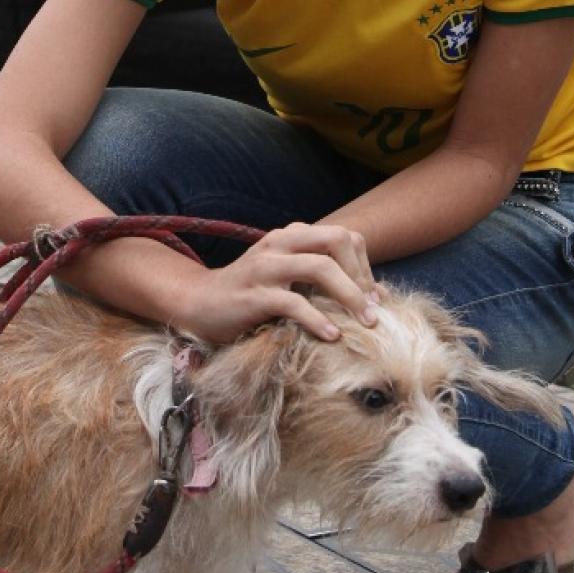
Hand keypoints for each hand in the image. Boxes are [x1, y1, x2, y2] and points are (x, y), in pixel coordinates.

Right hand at [171, 222, 378, 347]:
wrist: (198, 303)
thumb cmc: (251, 294)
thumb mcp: (289, 279)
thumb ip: (324, 281)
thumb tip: (374, 297)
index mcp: (292, 236)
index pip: (344, 237)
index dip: (365, 266)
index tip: (374, 298)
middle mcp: (280, 243)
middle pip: (337, 240)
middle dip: (362, 275)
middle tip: (372, 310)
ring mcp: (266, 266)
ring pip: (320, 267)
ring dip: (349, 295)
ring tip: (364, 323)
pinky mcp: (254, 294)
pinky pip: (294, 302)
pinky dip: (318, 320)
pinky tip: (331, 336)